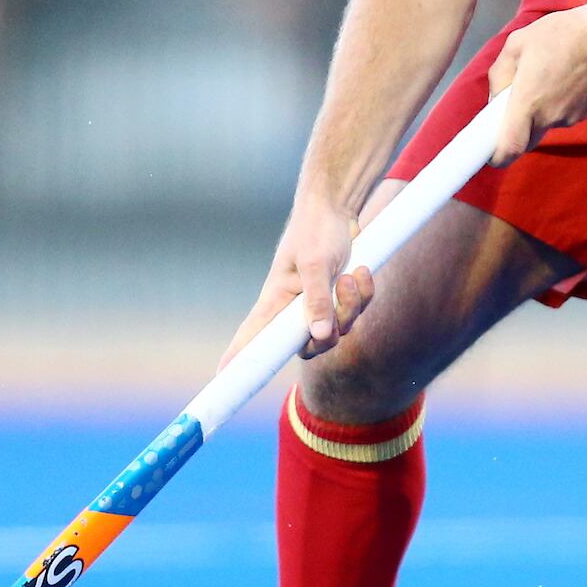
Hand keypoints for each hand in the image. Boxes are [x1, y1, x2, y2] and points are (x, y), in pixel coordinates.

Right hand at [218, 192, 376, 370]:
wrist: (337, 208)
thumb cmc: (316, 230)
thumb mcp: (315, 262)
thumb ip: (316, 299)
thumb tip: (319, 337)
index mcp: (275, 300)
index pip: (251, 336)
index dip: (238, 359)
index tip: (222, 378)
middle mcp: (293, 310)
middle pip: (310, 346)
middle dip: (334, 327)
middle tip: (342, 288)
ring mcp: (316, 306)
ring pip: (338, 331)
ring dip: (353, 304)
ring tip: (353, 273)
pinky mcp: (337, 299)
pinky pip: (355, 313)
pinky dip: (364, 295)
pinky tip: (361, 271)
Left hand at [486, 0, 586, 163]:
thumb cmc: (560, 34)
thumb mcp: (517, 43)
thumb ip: (499, 75)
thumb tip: (496, 99)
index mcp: (528, 102)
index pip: (510, 148)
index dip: (497, 157)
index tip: (490, 153)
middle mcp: (549, 117)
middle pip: (526, 140)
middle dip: (517, 131)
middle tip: (515, 104)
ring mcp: (570, 118)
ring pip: (545, 125)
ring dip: (539, 113)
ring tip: (547, 79)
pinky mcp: (586, 113)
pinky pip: (563, 116)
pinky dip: (557, 106)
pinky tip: (564, 80)